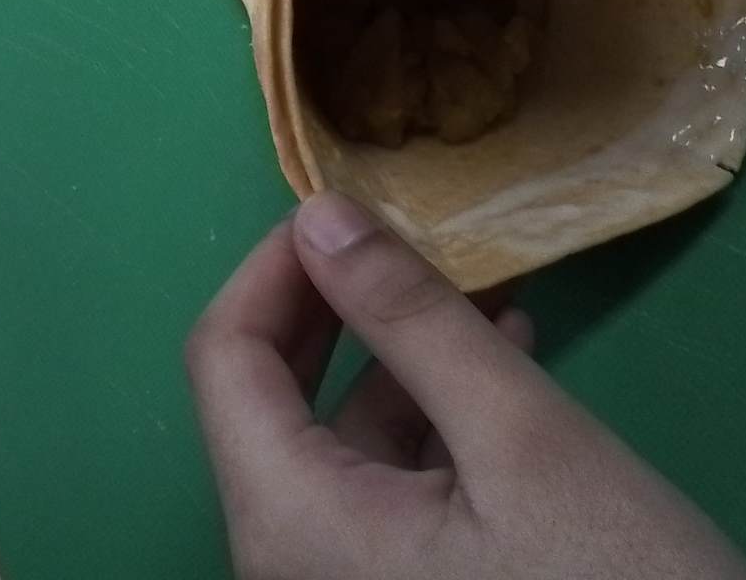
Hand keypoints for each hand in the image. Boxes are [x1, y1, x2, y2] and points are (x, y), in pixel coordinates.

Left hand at [185, 193, 745, 579]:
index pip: (224, 359)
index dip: (276, 267)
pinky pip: (386, 490)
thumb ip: (410, 321)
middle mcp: (290, 564)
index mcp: (288, 524)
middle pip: (271, 399)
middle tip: (408, 232)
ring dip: (403, 355)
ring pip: (340, 441)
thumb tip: (319, 215)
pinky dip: (435, 419)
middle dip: (340, 305)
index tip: (345, 202)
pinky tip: (507, 359)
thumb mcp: (521, 439)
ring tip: (483, 286)